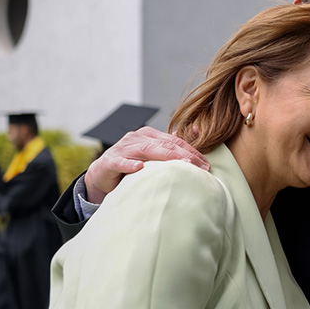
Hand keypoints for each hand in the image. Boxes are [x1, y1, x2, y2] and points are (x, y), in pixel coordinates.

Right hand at [85, 127, 208, 203]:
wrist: (103, 175)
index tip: (207, 164)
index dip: (192, 151)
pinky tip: (139, 168)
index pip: (175, 141)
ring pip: (147, 150)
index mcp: (149, 135)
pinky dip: (130, 164)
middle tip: (202, 167)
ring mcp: (123, 148)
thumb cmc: (132, 166)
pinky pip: (121, 162)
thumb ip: (171, 147)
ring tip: (183, 165)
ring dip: (166, 157)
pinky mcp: (110, 161)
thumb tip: (197, 133)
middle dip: (186, 155)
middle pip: (165, 145)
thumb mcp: (153, 156)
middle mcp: (137, 138)